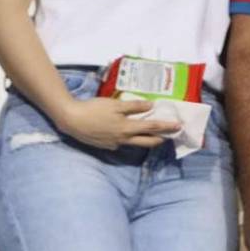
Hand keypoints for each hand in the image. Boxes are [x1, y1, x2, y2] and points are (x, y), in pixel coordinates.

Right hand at [58, 97, 181, 149]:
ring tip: (153, 134)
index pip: (153, 128)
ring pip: (135, 144)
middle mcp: (123, 140)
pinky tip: (127, 133)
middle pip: (147, 141)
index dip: (167, 127)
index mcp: (127, 128)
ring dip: (146, 140)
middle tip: (170, 134)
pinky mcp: (106, 146)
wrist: (71, 120)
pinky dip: (129, 139)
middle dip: (160, 138)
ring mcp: (114, 144)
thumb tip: (151, 106)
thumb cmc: (94, 109)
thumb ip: (134, 106)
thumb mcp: (115, 105)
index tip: (179, 126)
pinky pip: (122, 144)